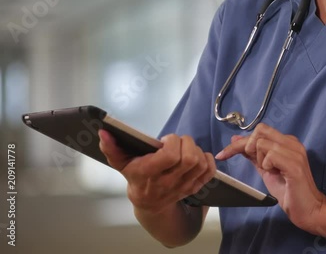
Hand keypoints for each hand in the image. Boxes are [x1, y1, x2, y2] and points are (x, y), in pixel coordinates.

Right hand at [98, 130, 215, 213]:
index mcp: (150, 173)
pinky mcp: (195, 188)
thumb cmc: (135, 178)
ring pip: (201, 164)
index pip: (171, 156)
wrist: (149, 204)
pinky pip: (209, 172)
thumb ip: (111, 148)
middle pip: (190, 158)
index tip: (165, 140)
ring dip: (197, 150)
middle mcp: (169, 182)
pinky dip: (208, 160)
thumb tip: (103, 132)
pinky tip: (198, 156)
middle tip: (177, 142)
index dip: (172, 142)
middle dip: (187, 143)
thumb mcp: (120, 163)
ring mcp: (184, 186)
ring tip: (185, 149)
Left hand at [215, 123, 325, 230]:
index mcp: (287, 142)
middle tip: (254, 164)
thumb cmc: (288, 190)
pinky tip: (275, 174)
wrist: (308, 209)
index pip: (259, 131)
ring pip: (262, 143)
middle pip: (260, 131)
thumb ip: (252, 154)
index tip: (222, 154)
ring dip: (260, 159)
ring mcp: (295, 152)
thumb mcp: (265, 169)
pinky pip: (271, 155)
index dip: (239, 142)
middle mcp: (293, 143)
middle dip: (247, 147)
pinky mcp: (295, 165)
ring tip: (271, 171)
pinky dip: (267, 165)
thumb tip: (236, 140)